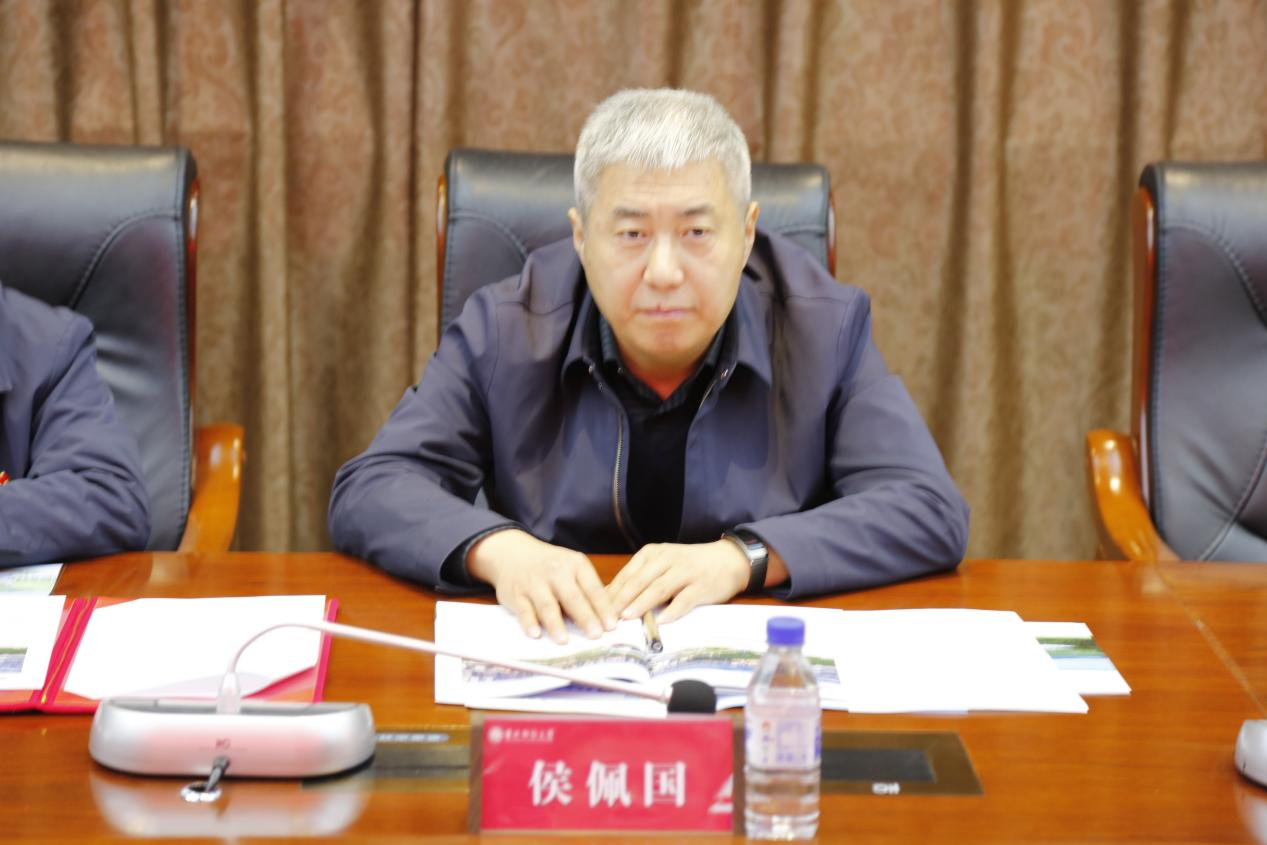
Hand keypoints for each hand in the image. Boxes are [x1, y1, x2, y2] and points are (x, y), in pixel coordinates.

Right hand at [467, 529, 615, 643]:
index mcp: (576, 565)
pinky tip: (535, 634)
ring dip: (556, 623)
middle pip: (573, 597)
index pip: (593, 588)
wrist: (512, 553)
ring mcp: (534, 583)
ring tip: (564, 641)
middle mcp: (556, 572)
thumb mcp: (571, 567)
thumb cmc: (550, 565)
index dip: (603, 607)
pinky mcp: (516, 594)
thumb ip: (587, 589)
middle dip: (585, 617)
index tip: (612, 625)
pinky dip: (529, 622)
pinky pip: (523, 610)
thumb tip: (606, 619)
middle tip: (596, 635)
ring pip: (547, 605)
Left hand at [605, 540, 749, 624]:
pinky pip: (685, 599)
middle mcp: (667, 559)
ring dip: (642, 603)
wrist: (727, 560)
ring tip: (627, 617)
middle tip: (606, 616)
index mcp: (653, 554)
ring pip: (659, 588)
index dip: (611, 592)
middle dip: (621, 599)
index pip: (627, 574)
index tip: (595, 609)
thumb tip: (609, 601)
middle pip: (639, 580)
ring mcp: (685, 572)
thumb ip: (640, 580)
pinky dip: (673, 610)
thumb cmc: (688, 566)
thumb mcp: (662, 566)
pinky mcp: (701, 585)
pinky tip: (662, 620)